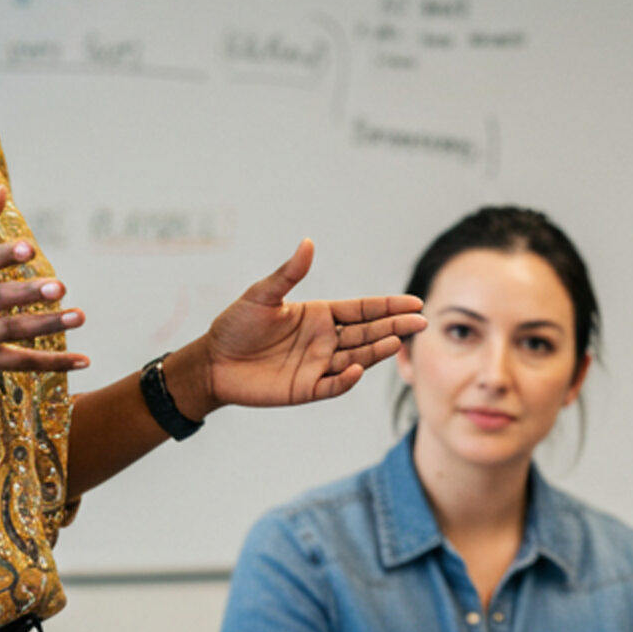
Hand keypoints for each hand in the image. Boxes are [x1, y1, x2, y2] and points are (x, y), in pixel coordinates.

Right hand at [0, 186, 89, 385]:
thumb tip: (1, 189)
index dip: (4, 256)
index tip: (28, 249)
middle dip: (30, 293)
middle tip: (61, 287)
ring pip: (12, 331)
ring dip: (47, 325)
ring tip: (78, 316)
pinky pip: (20, 364)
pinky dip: (51, 364)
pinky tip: (82, 360)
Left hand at [176, 239, 424, 413]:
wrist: (212, 362)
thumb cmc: (235, 325)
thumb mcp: (261, 295)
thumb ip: (287, 274)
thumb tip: (308, 243)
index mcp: (320, 315)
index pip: (362, 309)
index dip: (388, 306)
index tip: (413, 303)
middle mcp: (325, 339)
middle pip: (368, 332)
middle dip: (394, 327)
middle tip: (420, 322)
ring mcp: (319, 365)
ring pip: (357, 357)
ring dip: (377, 350)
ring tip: (396, 341)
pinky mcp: (307, 388)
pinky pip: (333, 384)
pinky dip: (346, 379)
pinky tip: (356, 369)